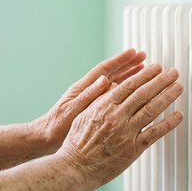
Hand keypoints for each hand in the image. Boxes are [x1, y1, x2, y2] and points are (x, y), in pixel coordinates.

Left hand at [28, 49, 145, 152]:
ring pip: (113, 83)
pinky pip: (112, 95)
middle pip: (111, 73)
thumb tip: (104, 79)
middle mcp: (89, 90)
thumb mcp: (74, 110)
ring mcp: (92, 98)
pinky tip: (133, 91)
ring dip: (127, 75)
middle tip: (143, 57)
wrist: (47, 137)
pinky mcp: (94, 108)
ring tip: (142, 70)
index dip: (120, 60)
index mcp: (83, 88)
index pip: (104, 69)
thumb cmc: (58, 125)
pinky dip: (123, 90)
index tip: (134, 52)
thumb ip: (89, 95)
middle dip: (127, 64)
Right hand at [56, 64, 182, 186]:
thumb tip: (111, 84)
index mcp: (104, 106)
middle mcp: (116, 116)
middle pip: (143, 93)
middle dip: (161, 81)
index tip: (156, 68)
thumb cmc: (76, 143)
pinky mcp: (132, 149)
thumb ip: (99, 99)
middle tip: (173, 73)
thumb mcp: (83, 115)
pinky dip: (168, 123)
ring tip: (178, 87)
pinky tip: (178, 116)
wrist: (75, 168)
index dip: (146, 75)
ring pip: (151, 109)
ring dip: (167, 96)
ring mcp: (126, 132)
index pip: (129, 85)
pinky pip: (154, 133)